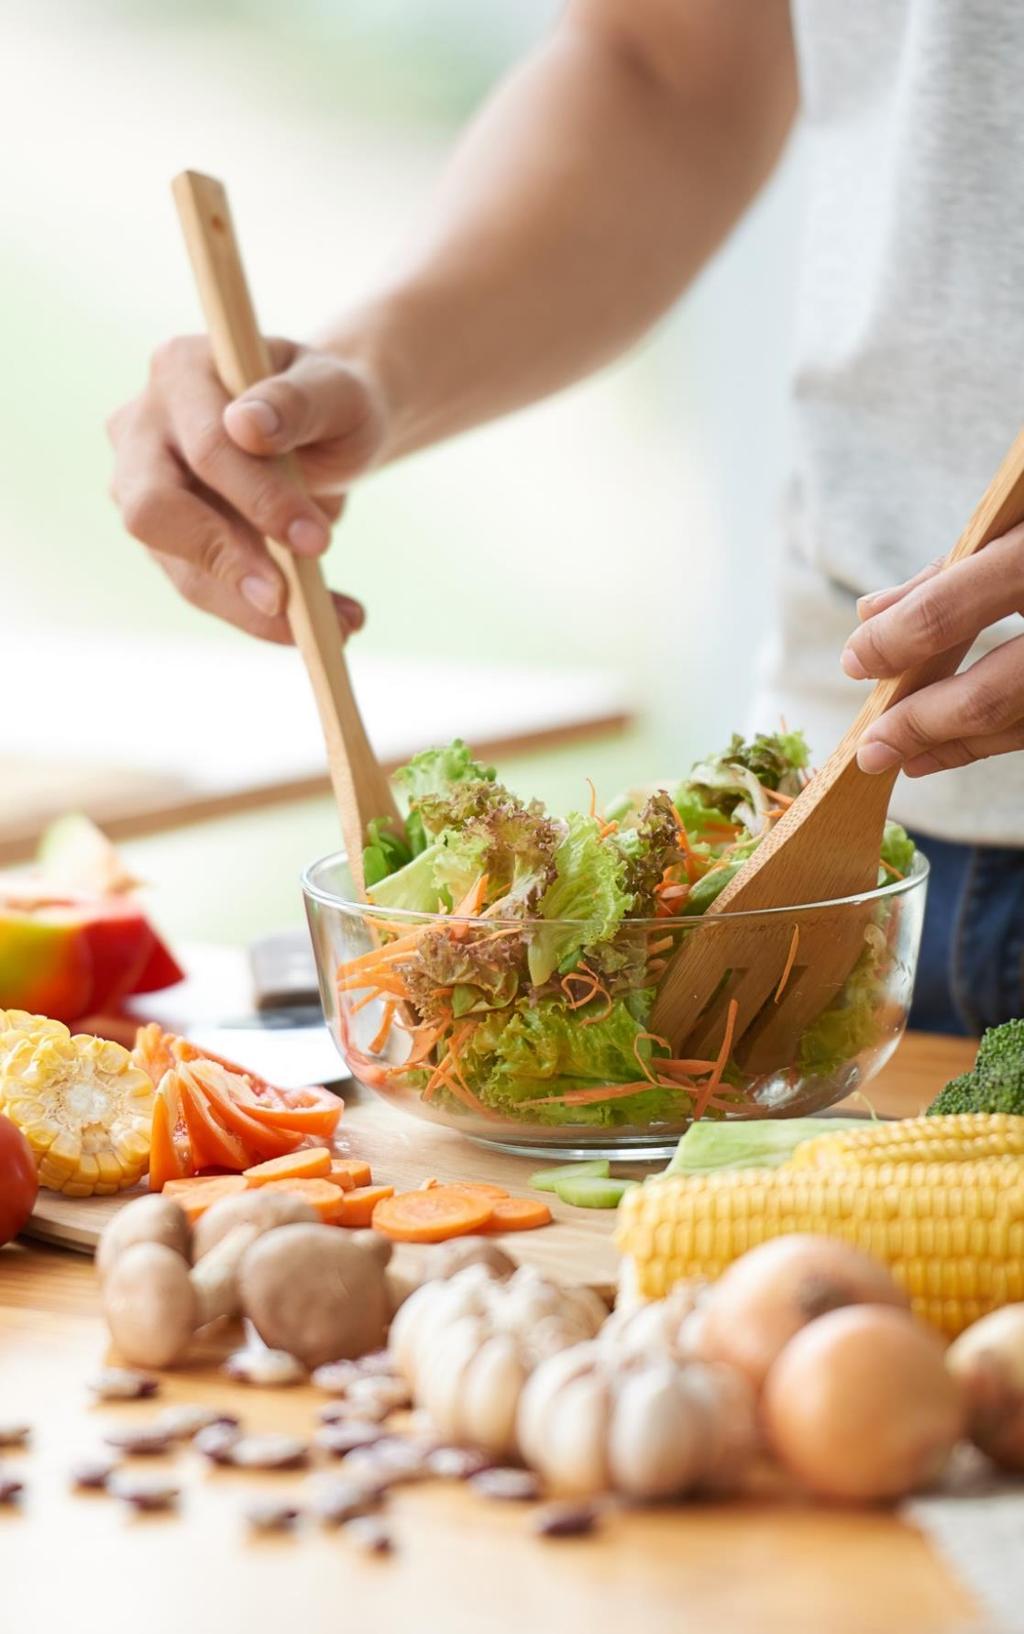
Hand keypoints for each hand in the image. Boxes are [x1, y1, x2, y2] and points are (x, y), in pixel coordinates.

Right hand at [107, 337, 386, 641]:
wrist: (328, 429)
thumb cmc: (331, 402)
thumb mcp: (337, 391)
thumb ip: (298, 402)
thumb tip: (247, 427)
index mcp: (181, 370)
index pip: (206, 447)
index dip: (259, 499)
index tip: (319, 542)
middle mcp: (144, 427)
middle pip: (153, 511)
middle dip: (228, 563)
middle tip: (290, 602)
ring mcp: (143, 486)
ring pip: (179, 566)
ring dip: (254, 608)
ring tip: (336, 624)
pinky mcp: (166, 539)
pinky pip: (204, 589)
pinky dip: (262, 615)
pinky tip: (324, 621)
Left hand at [840, 526, 1023, 775]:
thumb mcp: (1017, 517)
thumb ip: (951, 570)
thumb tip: (872, 617)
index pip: (951, 610)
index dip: (894, 646)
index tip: (855, 662)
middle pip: (994, 693)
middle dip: (922, 726)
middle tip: (871, 749)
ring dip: (961, 746)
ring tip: (907, 755)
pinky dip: (1001, 737)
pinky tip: (958, 745)